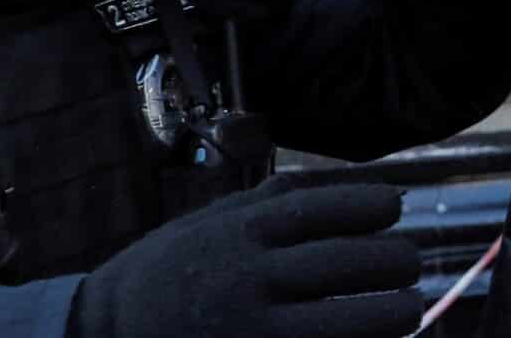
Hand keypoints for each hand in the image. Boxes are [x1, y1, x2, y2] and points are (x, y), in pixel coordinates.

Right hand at [69, 172, 421, 337]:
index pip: (323, 211)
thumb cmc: (168, 272)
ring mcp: (249, 333)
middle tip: (410, 264)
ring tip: (408, 308)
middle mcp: (245, 280)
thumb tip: (358, 187)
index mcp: (237, 233)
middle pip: (345, 265)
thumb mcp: (210, 221)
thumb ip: (275, 200)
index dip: (372, 207)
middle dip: (393, 263)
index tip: (395, 208)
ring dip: (391, 316)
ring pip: (344, 324)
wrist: (101, 336)